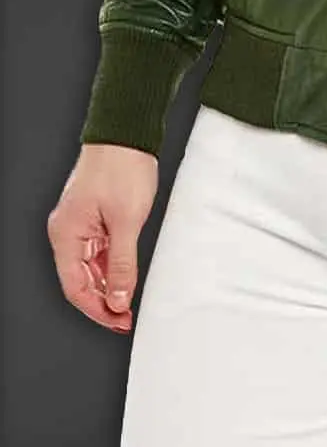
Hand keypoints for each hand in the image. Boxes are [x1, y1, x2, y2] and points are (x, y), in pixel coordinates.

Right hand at [47, 143, 157, 332]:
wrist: (128, 133)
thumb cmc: (122, 167)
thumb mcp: (127, 221)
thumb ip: (123, 263)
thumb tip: (120, 298)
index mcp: (66, 234)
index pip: (76, 287)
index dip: (97, 309)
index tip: (119, 322)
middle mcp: (68, 232)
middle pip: (82, 279)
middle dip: (105, 301)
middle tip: (128, 317)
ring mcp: (81, 224)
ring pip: (92, 267)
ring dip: (110, 285)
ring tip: (131, 300)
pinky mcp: (94, 217)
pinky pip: (100, 251)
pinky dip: (113, 265)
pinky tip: (128, 276)